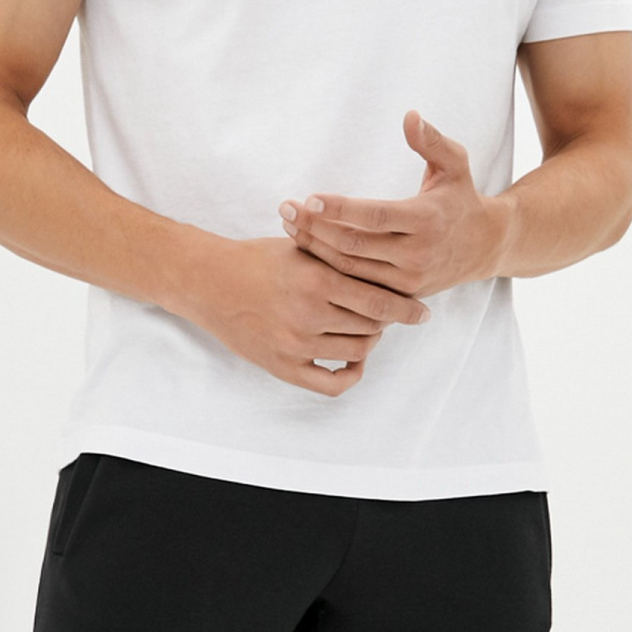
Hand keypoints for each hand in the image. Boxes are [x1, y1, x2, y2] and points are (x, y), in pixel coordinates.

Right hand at [177, 235, 429, 396]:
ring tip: (366, 331)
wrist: (210, 282)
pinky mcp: (283, 367)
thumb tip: (389, 265)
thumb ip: (342, 256)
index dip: (406, 308)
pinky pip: (331, 384)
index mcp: (318, 280)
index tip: (421, 312)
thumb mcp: (303, 247)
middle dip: (386, 321)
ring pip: (358, 352)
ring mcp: (296, 345)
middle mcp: (309, 315)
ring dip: (370, 342)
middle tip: (386, 314)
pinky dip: (350, 375)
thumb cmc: (258, 260)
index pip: (380, 301)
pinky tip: (352, 362)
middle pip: (373, 327)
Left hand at [278, 111, 508, 298]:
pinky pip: (357, 286)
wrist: (485, 246)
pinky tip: (307, 250)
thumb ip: (431, 141)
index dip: (340, 209)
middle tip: (285, 209)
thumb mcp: (455, 164)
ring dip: (316, 248)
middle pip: (355, 245)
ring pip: (351, 269)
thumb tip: (409, 116)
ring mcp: (408, 280)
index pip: (375, 215)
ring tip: (289, 226)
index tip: (309, 198)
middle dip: (315, 228)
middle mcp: (417, 254)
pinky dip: (329, 270)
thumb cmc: (461, 197)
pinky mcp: (401, 296)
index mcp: (427, 219)